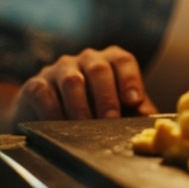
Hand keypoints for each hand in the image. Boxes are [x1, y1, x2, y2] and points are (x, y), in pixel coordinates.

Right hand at [13, 45, 157, 121]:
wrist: (48, 119)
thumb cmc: (93, 112)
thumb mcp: (118, 110)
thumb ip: (136, 113)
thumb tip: (152, 122)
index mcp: (109, 61)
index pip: (123, 60)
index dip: (130, 79)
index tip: (134, 101)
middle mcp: (85, 59)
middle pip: (98, 69)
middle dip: (107, 97)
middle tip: (110, 120)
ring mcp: (59, 69)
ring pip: (72, 81)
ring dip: (81, 107)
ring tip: (85, 128)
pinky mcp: (36, 83)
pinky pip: (44, 93)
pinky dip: (53, 111)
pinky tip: (58, 126)